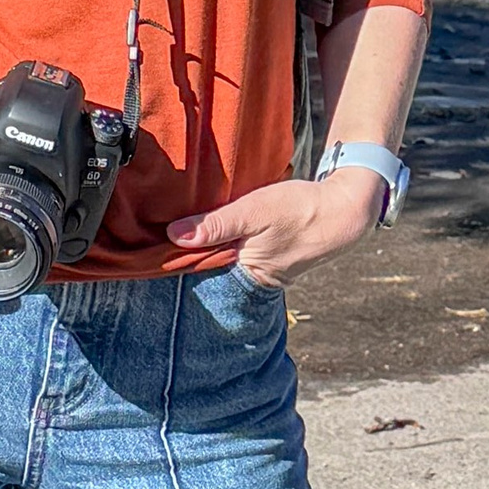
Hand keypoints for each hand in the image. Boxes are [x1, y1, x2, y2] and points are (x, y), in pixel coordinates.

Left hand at [169, 168, 387, 283]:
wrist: (343, 210)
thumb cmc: (301, 210)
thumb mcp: (255, 212)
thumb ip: (216, 224)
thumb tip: (175, 236)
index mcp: (244, 275)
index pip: (196, 271)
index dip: (172, 259)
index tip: (145, 248)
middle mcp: (249, 278)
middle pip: (206, 265)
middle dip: (186, 251)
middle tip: (155, 231)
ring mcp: (258, 268)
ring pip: (220, 256)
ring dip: (205, 243)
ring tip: (176, 226)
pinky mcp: (265, 255)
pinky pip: (234, 249)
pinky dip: (223, 238)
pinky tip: (211, 224)